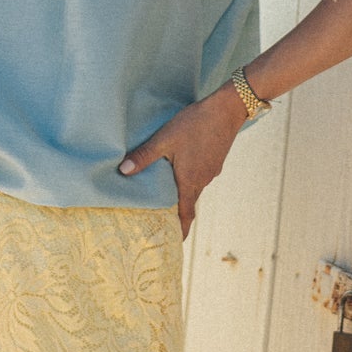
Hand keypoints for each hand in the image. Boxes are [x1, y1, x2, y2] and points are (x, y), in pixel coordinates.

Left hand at [118, 84, 250, 237]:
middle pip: (189, 203)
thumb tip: (123, 171)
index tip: (175, 243)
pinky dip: (190, 180)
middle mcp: (202, 180)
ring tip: (169, 196)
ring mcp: (211, 171)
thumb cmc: (195, 124)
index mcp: (190, 181)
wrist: (228, 108)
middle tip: (165, 222)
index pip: (185, 214)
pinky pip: (201, 177)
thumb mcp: (165, 139)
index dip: (180, 230)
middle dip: (178, 215)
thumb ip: (144, 156)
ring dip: (183, 195)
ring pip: (194, 189)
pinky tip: (182, 170)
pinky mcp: (215, 161)